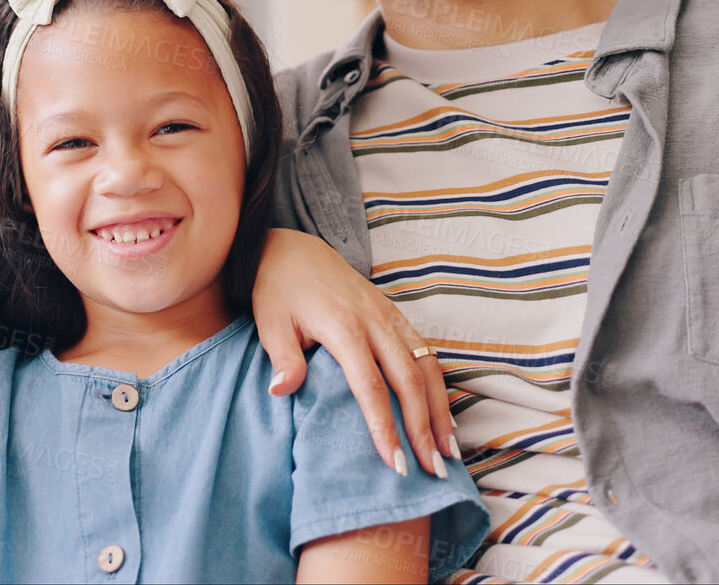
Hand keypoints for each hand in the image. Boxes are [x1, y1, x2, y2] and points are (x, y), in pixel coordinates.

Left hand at [252, 228, 456, 475]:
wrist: (293, 248)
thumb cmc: (278, 289)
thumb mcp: (270, 321)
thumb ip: (282, 357)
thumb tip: (282, 391)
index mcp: (343, 327)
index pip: (371, 387)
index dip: (385, 427)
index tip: (395, 464)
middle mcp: (374, 322)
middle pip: (409, 382)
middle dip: (423, 428)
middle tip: (435, 470)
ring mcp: (389, 316)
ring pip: (426, 366)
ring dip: (440, 410)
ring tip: (449, 451)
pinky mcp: (395, 314)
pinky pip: (426, 351)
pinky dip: (439, 385)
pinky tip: (443, 414)